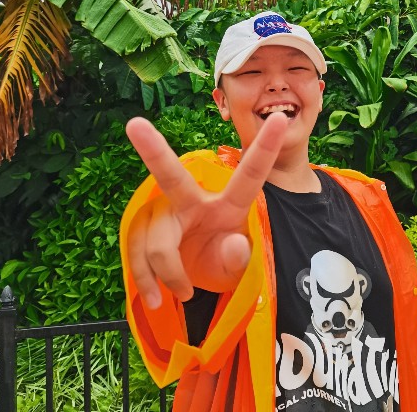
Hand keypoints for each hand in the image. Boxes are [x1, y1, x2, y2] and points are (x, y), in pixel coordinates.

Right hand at [125, 113, 287, 308]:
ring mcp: (163, 212)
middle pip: (171, 178)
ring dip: (167, 275)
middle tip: (134, 124)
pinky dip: (146, 280)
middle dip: (153, 150)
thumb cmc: (221, 258)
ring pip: (157, 243)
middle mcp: (193, 200)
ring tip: (183, 293)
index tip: (281, 118)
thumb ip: (238, 258)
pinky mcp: (142, 227)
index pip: (251, 175)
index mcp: (230, 203)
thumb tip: (235, 245)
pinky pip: (136, 254)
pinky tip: (155, 297)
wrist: (195, 274)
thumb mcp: (235, 265)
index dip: (266, 147)